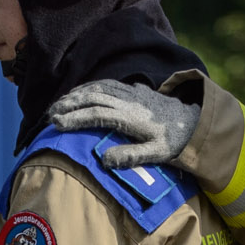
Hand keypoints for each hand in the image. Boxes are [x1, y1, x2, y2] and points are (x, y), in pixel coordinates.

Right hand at [50, 81, 199, 167]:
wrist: (194, 122)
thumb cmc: (174, 142)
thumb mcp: (156, 154)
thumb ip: (131, 156)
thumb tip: (104, 160)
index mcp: (132, 117)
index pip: (97, 114)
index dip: (76, 118)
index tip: (57, 123)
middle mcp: (129, 101)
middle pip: (93, 97)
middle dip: (69, 104)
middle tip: (49, 115)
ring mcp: (131, 93)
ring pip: (98, 88)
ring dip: (76, 95)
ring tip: (58, 105)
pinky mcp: (134, 90)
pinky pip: (107, 84)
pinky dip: (89, 88)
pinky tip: (79, 94)